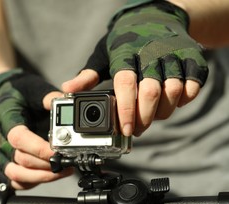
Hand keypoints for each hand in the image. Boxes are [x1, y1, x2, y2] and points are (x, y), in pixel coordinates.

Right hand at [0, 70, 71, 188]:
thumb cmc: (17, 93)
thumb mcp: (34, 89)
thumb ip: (50, 98)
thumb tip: (69, 104)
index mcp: (5, 119)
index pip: (19, 138)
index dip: (40, 149)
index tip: (59, 152)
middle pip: (21, 161)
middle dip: (48, 165)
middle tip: (68, 162)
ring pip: (17, 175)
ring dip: (42, 177)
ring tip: (62, 171)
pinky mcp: (0, 165)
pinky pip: (15, 182)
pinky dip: (32, 182)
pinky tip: (48, 175)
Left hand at [63, 2, 207, 136]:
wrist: (155, 16)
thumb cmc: (125, 41)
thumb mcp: (102, 55)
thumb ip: (87, 75)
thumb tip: (67, 89)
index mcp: (125, 53)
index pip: (125, 84)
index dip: (125, 110)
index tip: (124, 130)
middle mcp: (150, 52)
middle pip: (151, 92)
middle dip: (144, 118)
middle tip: (137, 129)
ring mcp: (173, 54)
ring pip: (173, 90)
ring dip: (164, 112)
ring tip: (152, 116)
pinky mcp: (192, 57)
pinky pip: (194, 84)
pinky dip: (185, 99)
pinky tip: (173, 102)